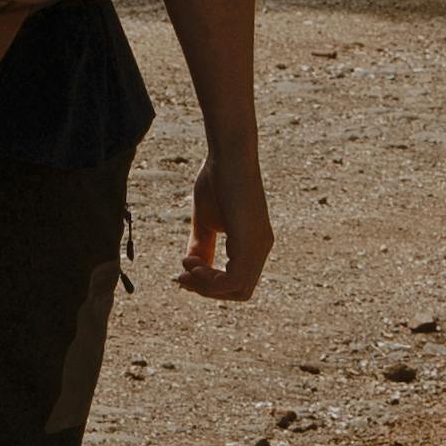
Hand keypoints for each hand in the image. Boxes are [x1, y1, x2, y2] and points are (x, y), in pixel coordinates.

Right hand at [180, 152, 272, 301]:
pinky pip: (235, 279)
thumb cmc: (217, 180)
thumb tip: (193, 268)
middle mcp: (261, 248)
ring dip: (206, 286)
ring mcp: (259, 246)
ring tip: (186, 266)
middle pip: (240, 292)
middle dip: (208, 290)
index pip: (237, 282)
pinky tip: (192, 263)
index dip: (210, 285)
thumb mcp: (206, 221)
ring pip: (238, 290)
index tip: (184, 268)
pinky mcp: (251, 241)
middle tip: (183, 275)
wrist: (228, 153)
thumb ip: (202, 246)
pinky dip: (211, 280)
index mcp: (253, 244)